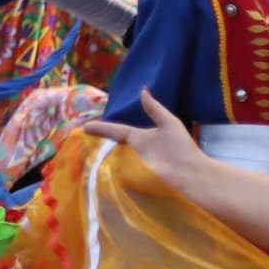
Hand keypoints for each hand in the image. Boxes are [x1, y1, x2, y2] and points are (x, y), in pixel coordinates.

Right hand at [83, 89, 211, 193]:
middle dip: (94, 143)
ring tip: (79, 154)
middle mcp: (133, 151)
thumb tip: (143, 89)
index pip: (116, 130)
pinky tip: (91, 170)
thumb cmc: (182, 147)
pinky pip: (116, 174)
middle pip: (110, 145)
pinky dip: (105, 172)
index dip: (101, 128)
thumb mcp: (168, 123)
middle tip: (77, 141)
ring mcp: (132, 165)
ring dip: (96, 158)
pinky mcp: (134, 178)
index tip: (84, 127)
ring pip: (110, 160)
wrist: (191, 172)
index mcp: (139, 137)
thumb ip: (154, 108)